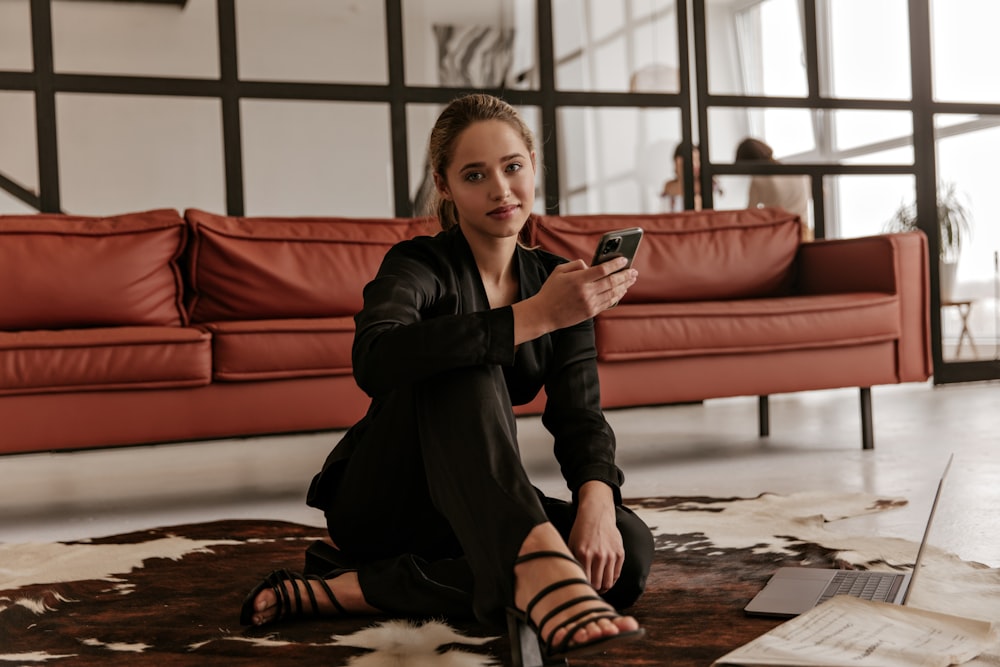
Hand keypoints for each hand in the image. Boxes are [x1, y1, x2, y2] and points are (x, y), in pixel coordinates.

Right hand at [513, 257, 637, 343]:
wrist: (544, 314)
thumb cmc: (550, 291)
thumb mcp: (559, 271)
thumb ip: (576, 265)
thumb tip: (591, 265)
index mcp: (578, 279)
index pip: (602, 269)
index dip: (615, 264)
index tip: (624, 259)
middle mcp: (586, 292)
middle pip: (612, 282)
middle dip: (625, 275)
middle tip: (634, 271)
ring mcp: (589, 303)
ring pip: (613, 293)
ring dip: (624, 285)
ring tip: (632, 279)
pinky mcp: (590, 312)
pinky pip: (608, 303)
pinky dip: (617, 296)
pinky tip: (622, 291)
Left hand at [568, 481, 623, 593]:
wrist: (597, 514)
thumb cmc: (581, 531)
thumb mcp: (571, 544)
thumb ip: (571, 561)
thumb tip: (569, 579)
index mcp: (583, 554)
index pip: (584, 581)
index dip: (581, 588)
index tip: (579, 589)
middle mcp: (598, 556)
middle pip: (597, 585)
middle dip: (592, 590)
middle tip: (588, 590)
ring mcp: (611, 555)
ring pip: (608, 583)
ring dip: (602, 588)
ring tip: (597, 587)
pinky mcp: (620, 553)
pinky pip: (616, 575)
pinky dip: (610, 580)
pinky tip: (604, 579)